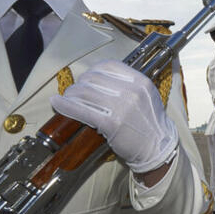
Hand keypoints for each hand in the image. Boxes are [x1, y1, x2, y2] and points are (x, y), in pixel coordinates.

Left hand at [50, 59, 178, 173]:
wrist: (158, 147)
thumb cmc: (150, 123)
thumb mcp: (146, 96)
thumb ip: (128, 85)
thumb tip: (98, 80)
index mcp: (140, 81)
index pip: (109, 66)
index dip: (92, 71)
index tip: (87, 79)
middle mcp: (131, 91)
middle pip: (93, 78)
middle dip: (79, 84)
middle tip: (74, 92)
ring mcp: (121, 106)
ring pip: (85, 92)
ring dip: (70, 95)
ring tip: (66, 99)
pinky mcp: (111, 122)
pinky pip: (82, 110)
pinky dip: (65, 106)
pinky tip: (57, 103)